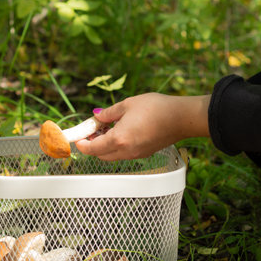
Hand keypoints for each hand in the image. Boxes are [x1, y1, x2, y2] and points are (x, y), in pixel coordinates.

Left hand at [75, 93, 210, 160]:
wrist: (182, 118)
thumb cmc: (156, 108)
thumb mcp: (128, 104)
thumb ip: (109, 113)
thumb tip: (97, 117)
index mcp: (119, 139)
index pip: (93, 148)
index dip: (82, 144)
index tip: (78, 138)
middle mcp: (126, 151)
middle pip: (101, 155)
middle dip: (93, 145)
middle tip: (92, 131)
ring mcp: (136, 155)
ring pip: (112, 156)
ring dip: (104, 146)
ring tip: (106, 129)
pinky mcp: (144, 154)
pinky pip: (124, 154)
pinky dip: (116, 147)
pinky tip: (120, 132)